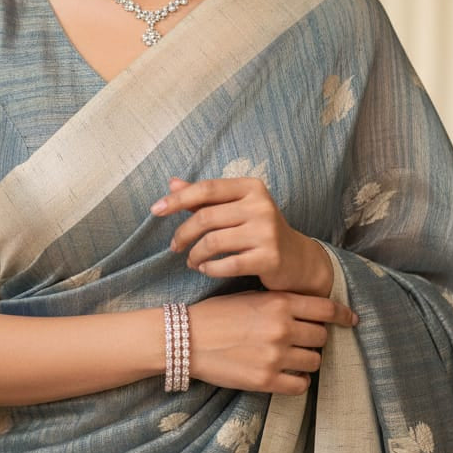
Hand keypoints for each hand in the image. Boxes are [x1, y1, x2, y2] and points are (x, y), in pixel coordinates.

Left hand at [151, 176, 333, 295]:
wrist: (297, 259)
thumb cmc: (259, 230)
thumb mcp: (236, 208)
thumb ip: (205, 197)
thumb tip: (172, 182)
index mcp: (251, 187)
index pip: (206, 189)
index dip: (178, 199)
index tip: (155, 210)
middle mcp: (261, 205)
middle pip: (206, 217)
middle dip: (183, 234)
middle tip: (174, 246)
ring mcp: (267, 232)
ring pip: (213, 242)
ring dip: (194, 254)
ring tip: (191, 260)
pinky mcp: (269, 258)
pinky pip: (227, 265)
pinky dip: (210, 269)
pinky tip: (205, 270)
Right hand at [188, 289, 357, 394]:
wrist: (186, 338)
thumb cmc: (217, 314)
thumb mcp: (251, 297)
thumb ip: (281, 302)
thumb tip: (310, 310)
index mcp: (278, 303)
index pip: (325, 307)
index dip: (343, 314)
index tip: (351, 320)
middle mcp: (282, 328)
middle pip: (322, 336)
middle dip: (315, 338)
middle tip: (301, 340)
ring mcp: (275, 356)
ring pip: (314, 361)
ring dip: (306, 360)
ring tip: (288, 358)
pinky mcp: (266, 381)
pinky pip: (300, 385)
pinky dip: (298, 381)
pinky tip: (286, 375)